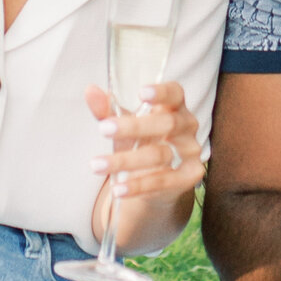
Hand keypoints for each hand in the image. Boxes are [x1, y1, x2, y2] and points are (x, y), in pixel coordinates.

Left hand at [87, 78, 207, 246]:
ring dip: (125, 160)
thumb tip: (90, 91)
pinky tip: (117, 189)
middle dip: (134, 126)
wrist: (152, 180)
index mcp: (174, 107)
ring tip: (97, 165)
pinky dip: (137, 186)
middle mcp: (187, 127)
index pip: (175, 93)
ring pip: (159, 155)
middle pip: (167, 123)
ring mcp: (190, 153)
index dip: (161, 92)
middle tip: (103, 129)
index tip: (140, 93)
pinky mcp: (188, 177)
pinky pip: (162, 181)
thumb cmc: (139, 142)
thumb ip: (107, 110)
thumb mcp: (122, 126)